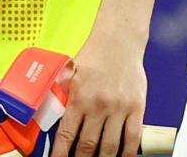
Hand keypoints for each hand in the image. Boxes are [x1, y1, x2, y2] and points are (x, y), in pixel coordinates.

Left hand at [51, 39, 146, 156]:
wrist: (120, 41)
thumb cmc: (95, 56)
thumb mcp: (71, 74)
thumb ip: (63, 96)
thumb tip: (49, 116)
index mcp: (79, 99)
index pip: (66, 136)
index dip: (60, 154)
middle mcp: (98, 106)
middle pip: (87, 146)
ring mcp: (119, 109)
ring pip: (109, 146)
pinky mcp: (137, 108)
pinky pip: (133, 137)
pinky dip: (128, 153)